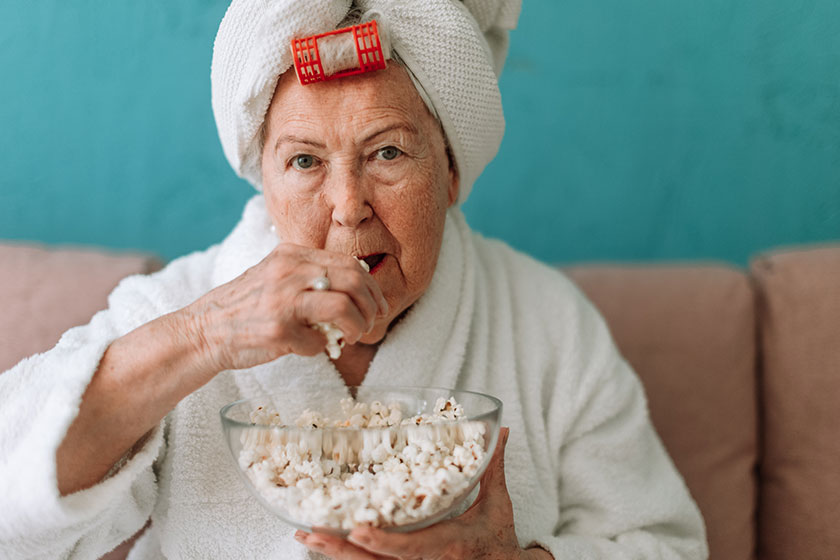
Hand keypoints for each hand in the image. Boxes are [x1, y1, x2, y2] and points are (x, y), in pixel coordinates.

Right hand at [184, 243, 387, 370]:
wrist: (203, 331)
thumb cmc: (246, 307)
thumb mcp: (277, 276)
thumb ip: (311, 276)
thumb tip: (357, 287)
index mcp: (291, 255)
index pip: (348, 263)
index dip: (371, 286)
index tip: (377, 305)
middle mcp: (288, 272)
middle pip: (353, 281)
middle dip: (371, 306)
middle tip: (371, 323)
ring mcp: (282, 300)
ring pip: (343, 308)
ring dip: (356, 327)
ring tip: (351, 337)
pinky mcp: (277, 330)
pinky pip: (318, 342)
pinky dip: (320, 349)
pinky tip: (308, 348)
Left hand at [295, 428, 551, 558]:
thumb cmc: (496, 537)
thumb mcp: (496, 503)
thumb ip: (491, 466)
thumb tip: (498, 431)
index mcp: (447, 545)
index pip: (411, 548)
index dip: (383, 542)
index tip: (357, 530)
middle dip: (341, 550)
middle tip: (310, 533)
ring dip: (335, 553)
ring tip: (306, 536)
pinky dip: (346, 556)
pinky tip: (324, 543)